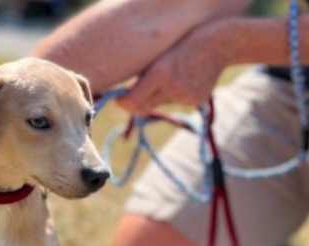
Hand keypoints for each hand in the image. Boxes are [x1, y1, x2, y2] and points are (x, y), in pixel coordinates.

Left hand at [117, 19, 232, 114]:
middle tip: (131, 96)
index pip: (132, 101)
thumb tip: (125, 98)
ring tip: (171, 75)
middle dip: (136, 104)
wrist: (222, 43)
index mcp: (160, 73)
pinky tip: (185, 79)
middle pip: (144, 107)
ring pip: (159, 104)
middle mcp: (172, 87)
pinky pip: (175, 103)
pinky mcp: (195, 102)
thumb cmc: (184, 43)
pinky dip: (174, 95)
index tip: (118, 100)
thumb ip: (143, 76)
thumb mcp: (160, 55)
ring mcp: (186, 97)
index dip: (122, 103)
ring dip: (157, 96)